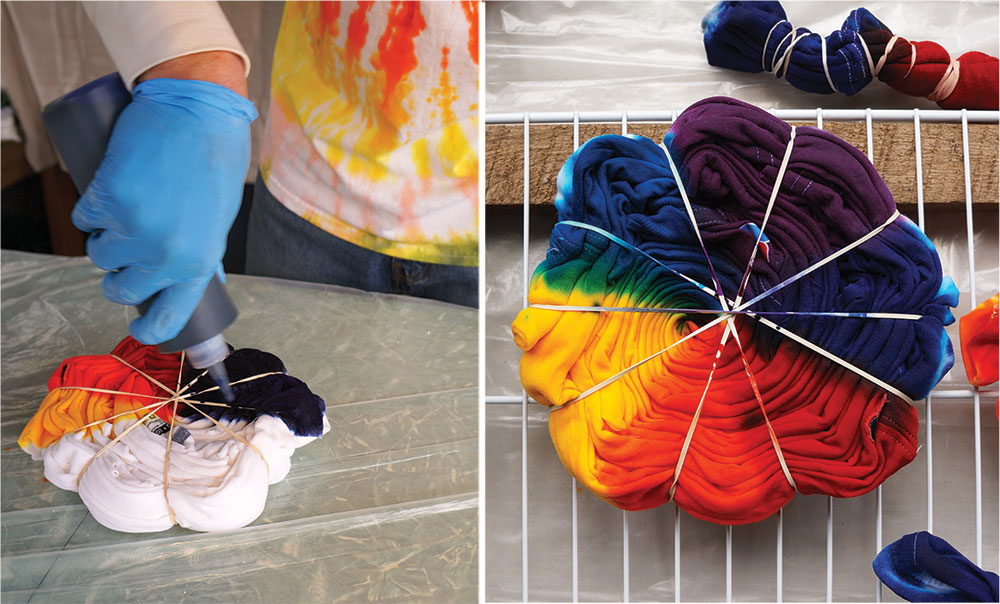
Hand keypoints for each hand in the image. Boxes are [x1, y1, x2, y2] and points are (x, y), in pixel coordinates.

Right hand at [72, 77, 256, 344]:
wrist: (198, 112)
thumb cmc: (214, 163)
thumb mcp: (217, 220)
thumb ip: (202, 251)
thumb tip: (196, 279)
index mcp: (198, 263)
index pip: (169, 317)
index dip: (151, 330)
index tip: (141, 328)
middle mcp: (165, 254)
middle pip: (122, 289)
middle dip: (117, 276)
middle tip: (122, 254)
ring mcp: (134, 229)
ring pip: (98, 254)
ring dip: (103, 238)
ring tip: (123, 211)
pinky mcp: (107, 200)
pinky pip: (83, 218)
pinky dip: (89, 207)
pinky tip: (108, 189)